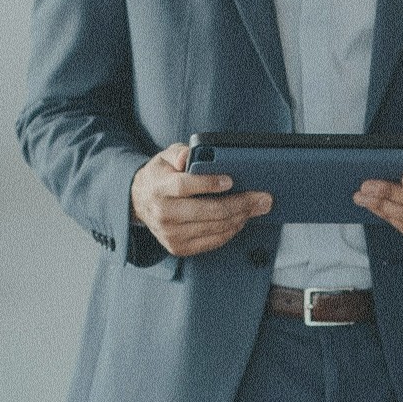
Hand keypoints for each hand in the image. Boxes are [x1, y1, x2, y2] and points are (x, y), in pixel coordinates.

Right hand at [131, 142, 271, 256]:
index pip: (185, 186)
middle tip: (263, 198)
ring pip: (215, 228)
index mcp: (160, 188)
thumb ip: (178, 153)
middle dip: (240, 204)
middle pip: (208, 211)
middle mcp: (164, 214)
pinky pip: (212, 241)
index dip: (209, 184)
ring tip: (256, 207)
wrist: (139, 203)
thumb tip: (188, 158)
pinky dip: (231, 230)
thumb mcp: (164, 157)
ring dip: (241, 218)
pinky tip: (241, 220)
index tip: (230, 180)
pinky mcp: (178, 248)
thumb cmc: (160, 177)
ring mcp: (171, 234)